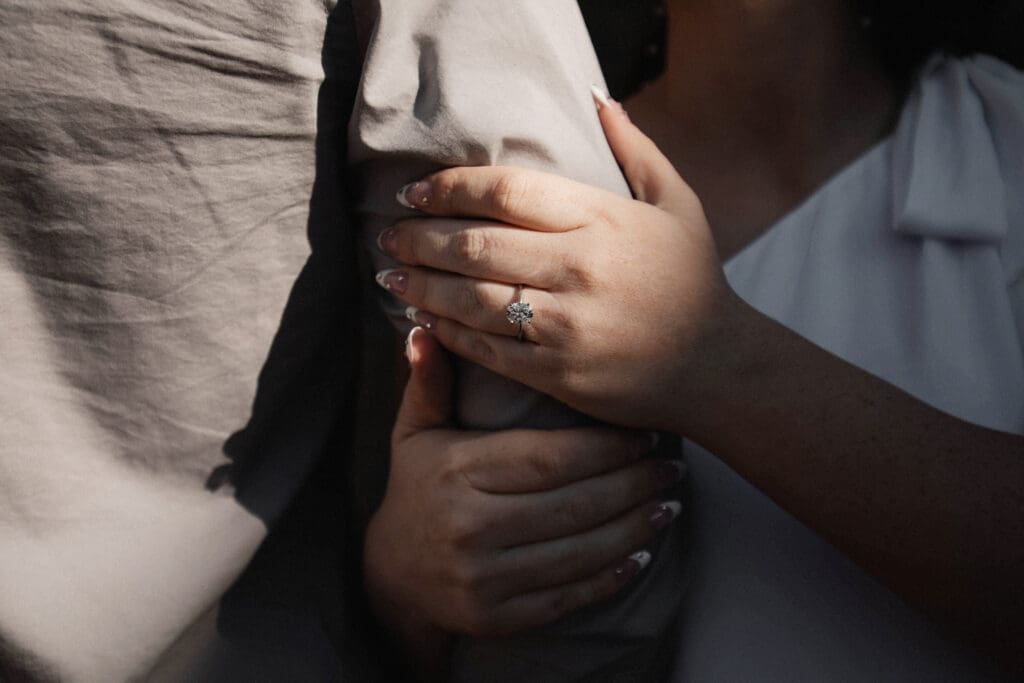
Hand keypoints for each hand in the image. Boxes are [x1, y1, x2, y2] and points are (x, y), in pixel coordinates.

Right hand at [364, 328, 682, 647]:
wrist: (391, 576)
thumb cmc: (416, 489)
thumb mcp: (414, 433)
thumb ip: (428, 383)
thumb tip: (425, 328)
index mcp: (456, 472)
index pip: (548, 458)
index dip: (606, 448)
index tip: (644, 434)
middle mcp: (470, 527)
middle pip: (574, 504)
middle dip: (633, 484)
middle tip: (672, 466)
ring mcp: (484, 578)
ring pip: (579, 552)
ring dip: (634, 528)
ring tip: (668, 503)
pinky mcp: (497, 617)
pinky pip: (568, 597)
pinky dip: (611, 576)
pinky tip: (642, 553)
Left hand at [374, 89, 740, 430]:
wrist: (720, 368)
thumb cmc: (694, 281)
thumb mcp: (678, 205)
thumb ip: (635, 150)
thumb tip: (597, 99)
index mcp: (602, 219)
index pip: (504, 192)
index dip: (449, 189)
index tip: (416, 192)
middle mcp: (579, 268)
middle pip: (475, 245)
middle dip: (419, 239)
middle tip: (389, 236)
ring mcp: (567, 324)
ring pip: (470, 299)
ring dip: (421, 287)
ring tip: (390, 277)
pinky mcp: (559, 373)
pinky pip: (487, 349)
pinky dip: (448, 334)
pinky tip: (423, 320)